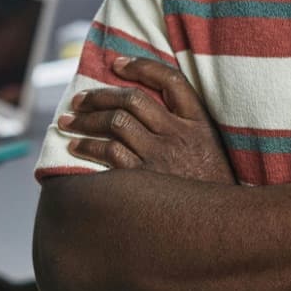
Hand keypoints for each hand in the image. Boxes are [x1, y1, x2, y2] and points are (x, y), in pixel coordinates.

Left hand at [58, 56, 234, 184]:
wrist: (222, 226)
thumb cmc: (211, 187)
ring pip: (116, 124)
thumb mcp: (210, 149)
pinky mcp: (146, 181)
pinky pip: (110, 155)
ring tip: (67, 123)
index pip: (170, 80)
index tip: (116, 64)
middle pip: (133, 100)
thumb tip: (142, 105)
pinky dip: (89, 148)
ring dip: (86, 121)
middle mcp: (180, 134)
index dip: (141, 66)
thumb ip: (185, 125)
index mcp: (199, 122)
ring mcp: (162, 157)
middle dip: (100, 96)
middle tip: (77, 100)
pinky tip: (76, 148)